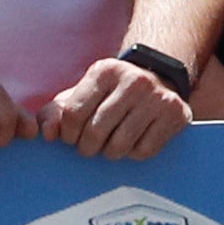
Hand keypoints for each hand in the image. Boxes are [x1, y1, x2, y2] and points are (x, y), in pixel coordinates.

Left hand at [38, 55, 192, 160]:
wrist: (159, 79)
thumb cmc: (112, 93)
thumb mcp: (84, 93)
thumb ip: (56, 111)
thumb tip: (47, 135)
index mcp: (104, 71)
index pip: (73, 113)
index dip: (68, 134)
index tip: (71, 138)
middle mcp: (133, 81)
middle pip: (95, 132)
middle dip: (87, 147)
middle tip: (90, 147)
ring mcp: (157, 98)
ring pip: (120, 145)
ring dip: (110, 153)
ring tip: (110, 147)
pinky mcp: (176, 114)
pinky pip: (144, 151)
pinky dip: (134, 154)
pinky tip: (133, 143)